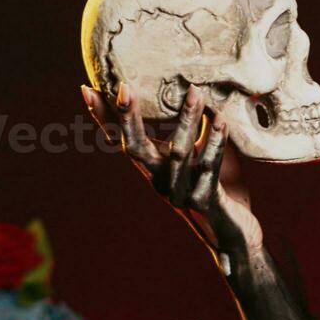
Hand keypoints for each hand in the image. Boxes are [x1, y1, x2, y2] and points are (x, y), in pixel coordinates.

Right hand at [82, 82, 263, 264]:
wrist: (232, 233)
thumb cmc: (212, 185)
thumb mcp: (195, 155)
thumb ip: (188, 129)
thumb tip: (188, 86)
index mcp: (152, 169)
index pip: (120, 141)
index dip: (103, 118)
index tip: (87, 89)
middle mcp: (159, 182)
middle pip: (136, 149)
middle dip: (128, 118)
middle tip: (124, 88)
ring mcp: (180, 194)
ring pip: (178, 154)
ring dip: (186, 120)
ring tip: (194, 91)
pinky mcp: (204, 203)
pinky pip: (209, 169)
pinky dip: (215, 142)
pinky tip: (221, 120)